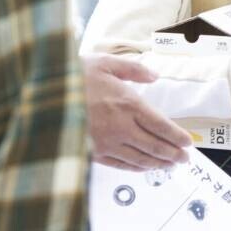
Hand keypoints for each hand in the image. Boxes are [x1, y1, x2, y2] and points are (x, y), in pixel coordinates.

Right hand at [82, 54, 191, 170]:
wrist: (42, 96)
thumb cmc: (73, 76)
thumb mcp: (104, 62)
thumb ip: (133, 69)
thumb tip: (154, 76)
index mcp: (127, 103)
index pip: (161, 125)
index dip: (177, 136)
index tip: (188, 143)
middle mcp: (121, 126)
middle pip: (155, 145)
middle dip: (173, 154)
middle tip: (185, 159)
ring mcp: (107, 143)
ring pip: (140, 158)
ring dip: (158, 163)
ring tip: (170, 166)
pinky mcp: (93, 153)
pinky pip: (120, 165)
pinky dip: (136, 168)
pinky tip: (143, 168)